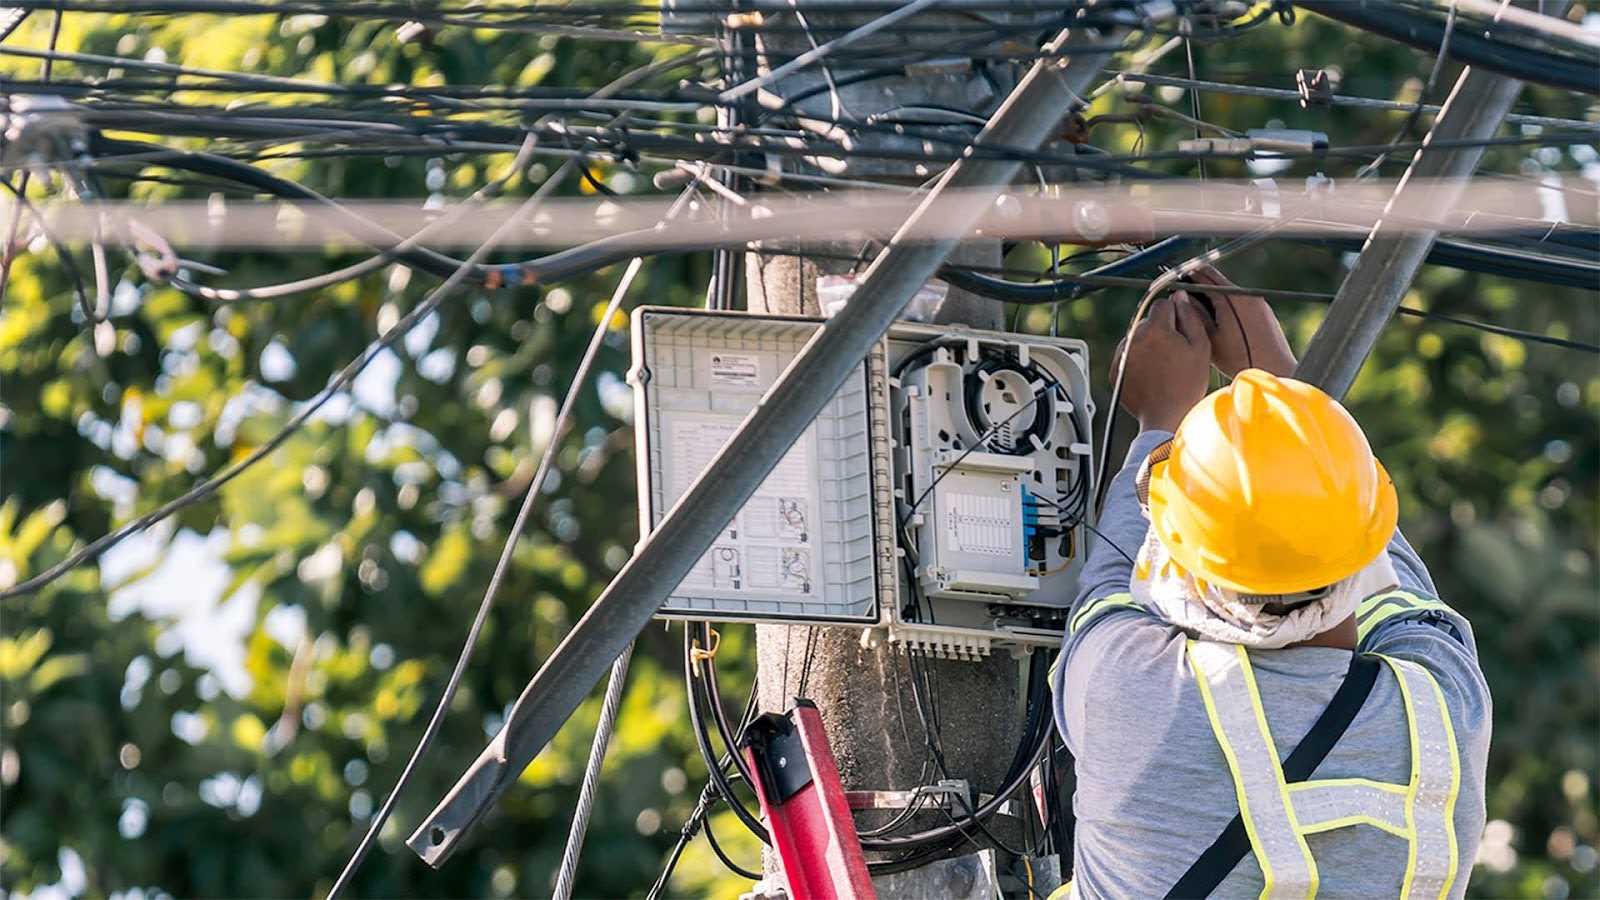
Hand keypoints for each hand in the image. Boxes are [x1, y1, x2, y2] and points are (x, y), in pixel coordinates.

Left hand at [1112, 292, 1211, 432]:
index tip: (1180, 332)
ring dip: (1146, 345)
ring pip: (1135, 338)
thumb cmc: (1187, 384)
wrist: (1166, 416)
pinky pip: (1126, 355)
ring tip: (1161, 367)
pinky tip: (1150, 375)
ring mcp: (1121, 355)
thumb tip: (1179, 297)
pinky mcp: (1114, 370)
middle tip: (1173, 353)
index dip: (1174, 316)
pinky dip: (1136, 360)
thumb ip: (1189, 317)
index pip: (1162, 305)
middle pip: (1146, 322)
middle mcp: (1133, 338)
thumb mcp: (1200, 347)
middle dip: (1159, 331)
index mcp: (1155, 329)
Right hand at [1185, 265, 1296, 377]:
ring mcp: (1258, 302)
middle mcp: (1246, 295)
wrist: (1274, 370)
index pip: (1206, 274)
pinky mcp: (1264, 311)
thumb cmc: (1240, 359)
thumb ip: (1195, 313)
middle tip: (1183, 295)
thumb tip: (1183, 299)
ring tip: (1200, 310)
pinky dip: (1228, 305)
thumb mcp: (1210, 337)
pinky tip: (1220, 321)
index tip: (1177, 279)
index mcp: (1231, 298)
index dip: (1189, 275)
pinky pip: (1241, 300)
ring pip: (1229, 292)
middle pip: (1218, 281)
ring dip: (1214, 296)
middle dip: (1200, 285)